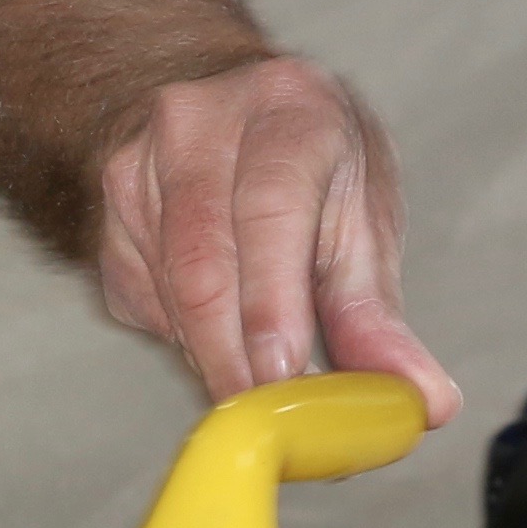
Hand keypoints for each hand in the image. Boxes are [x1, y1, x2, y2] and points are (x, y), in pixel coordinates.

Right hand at [89, 54, 460, 426]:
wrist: (227, 105)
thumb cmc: (309, 161)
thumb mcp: (362, 218)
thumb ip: (380, 317)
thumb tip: (423, 403)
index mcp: (287, 109)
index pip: (270, 208)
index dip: (271, 300)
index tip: (284, 373)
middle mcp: (198, 124)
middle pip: (201, 261)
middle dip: (235, 358)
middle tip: (274, 422)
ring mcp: (137, 166)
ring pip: (168, 295)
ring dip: (216, 356)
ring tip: (264, 379)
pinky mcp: (104, 216)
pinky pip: (144, 307)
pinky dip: (187, 341)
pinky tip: (222, 329)